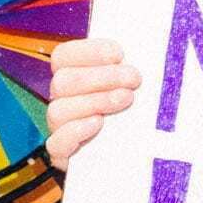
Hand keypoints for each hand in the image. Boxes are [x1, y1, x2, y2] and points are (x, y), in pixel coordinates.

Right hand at [45, 38, 140, 169]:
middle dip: (101, 77)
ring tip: (126, 100)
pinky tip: (98, 124)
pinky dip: (74, 132)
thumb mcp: (139, 85)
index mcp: (74, 76)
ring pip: (58, 110)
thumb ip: (133, 67)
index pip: (63, 57)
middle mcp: (64, 100)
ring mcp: (62, 129)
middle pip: (63, 81)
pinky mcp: (65, 155)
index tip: (119, 54)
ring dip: (94, 101)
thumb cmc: (141, 112)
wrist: (140, 158)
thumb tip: (147, 44)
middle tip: (134, 79)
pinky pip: (56, 144)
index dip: (88, 51)